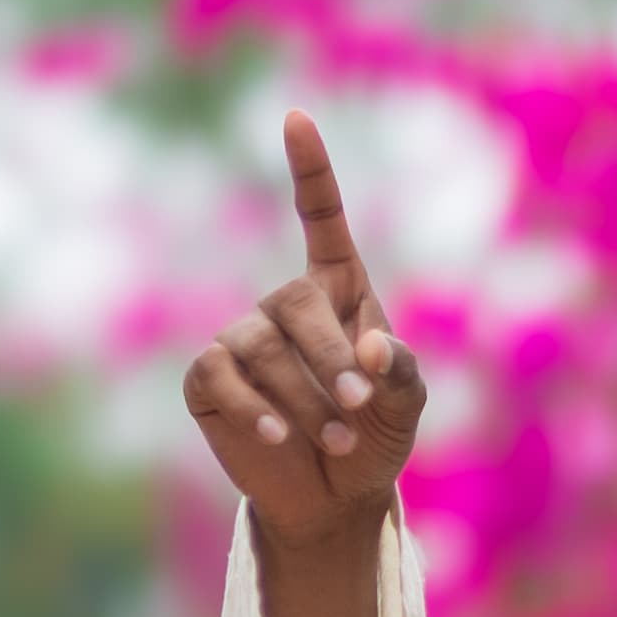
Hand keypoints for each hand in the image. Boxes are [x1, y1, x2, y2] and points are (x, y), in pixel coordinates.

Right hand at [182, 109, 428, 616]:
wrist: (335, 499)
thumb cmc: (376, 437)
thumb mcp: (406, 406)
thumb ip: (401, 373)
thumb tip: (374, 347)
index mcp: (338, 291)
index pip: (319, 217)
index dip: (308, 169)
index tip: (296, 117)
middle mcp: (286, 305)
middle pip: (295, 304)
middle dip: (332, 360)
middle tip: (362, 408)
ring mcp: (243, 338)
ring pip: (261, 348)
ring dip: (304, 398)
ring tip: (338, 439)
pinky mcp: (210, 380)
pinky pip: (223, 378)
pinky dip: (256, 409)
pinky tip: (281, 435)